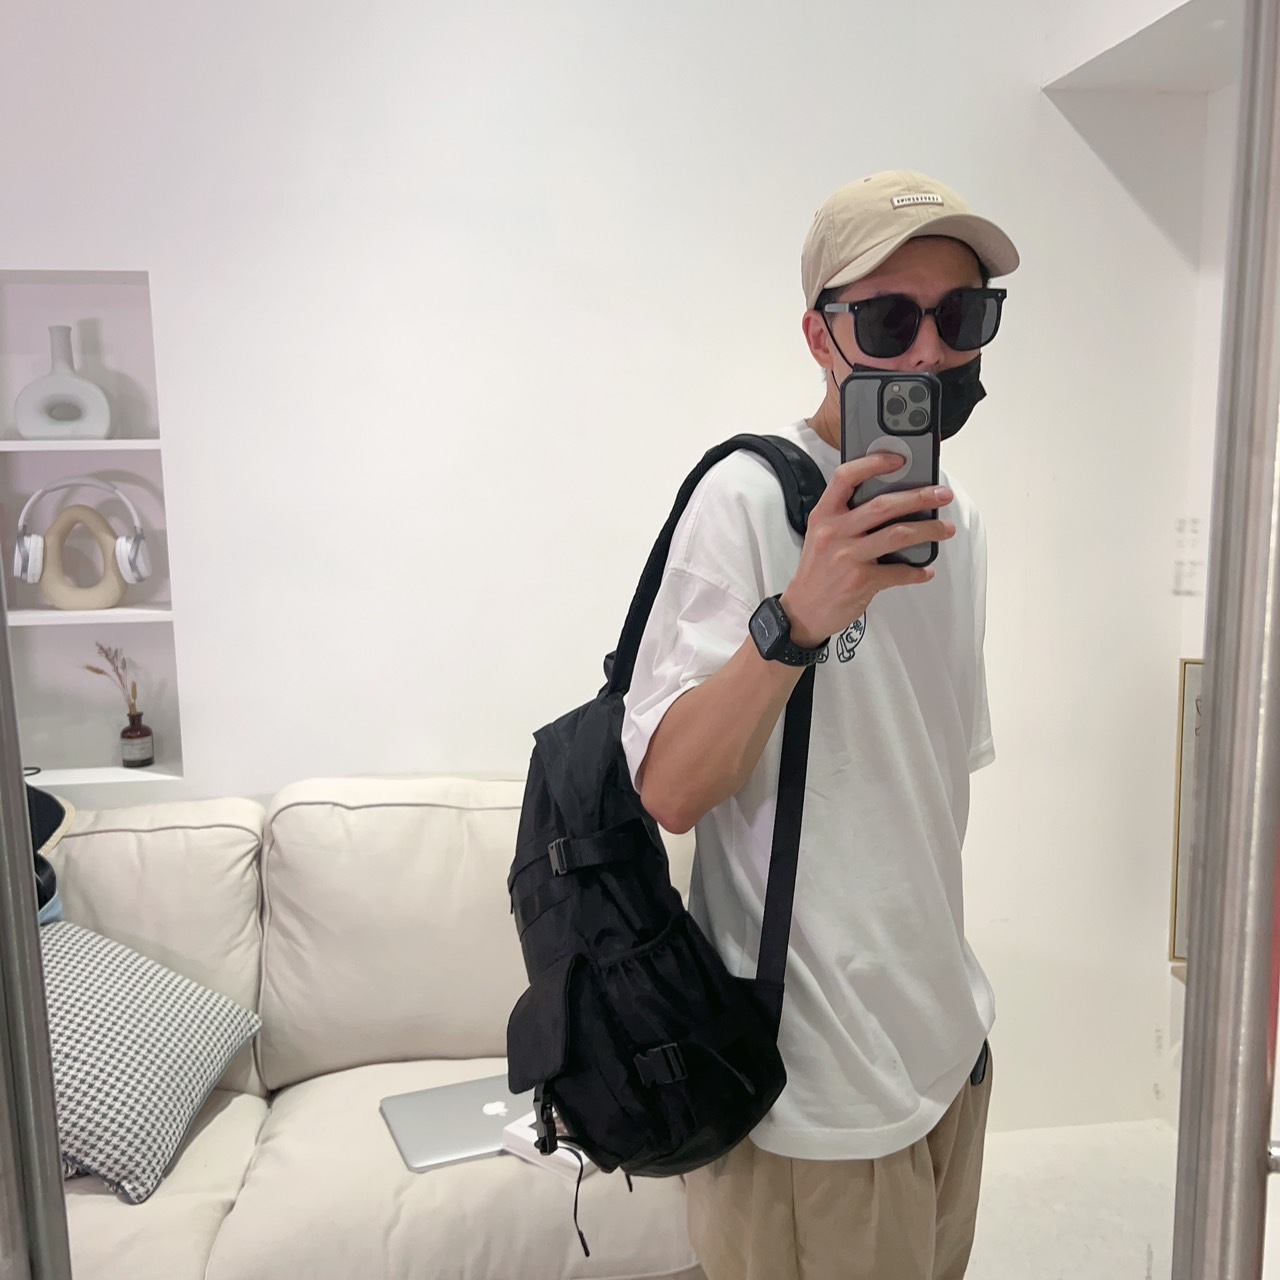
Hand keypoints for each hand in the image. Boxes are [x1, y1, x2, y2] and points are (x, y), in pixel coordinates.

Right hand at [779, 453, 955, 645]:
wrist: (803, 611)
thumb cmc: (818, 570)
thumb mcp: (822, 535)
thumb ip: (846, 516)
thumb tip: (891, 501)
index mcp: (824, 515)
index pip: (845, 478)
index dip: (873, 463)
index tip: (899, 459)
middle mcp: (834, 532)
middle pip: (882, 505)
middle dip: (918, 497)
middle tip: (942, 495)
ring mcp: (847, 557)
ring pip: (897, 535)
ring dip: (928, 530)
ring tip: (945, 529)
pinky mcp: (860, 581)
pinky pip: (898, 571)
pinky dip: (917, 571)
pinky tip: (925, 570)